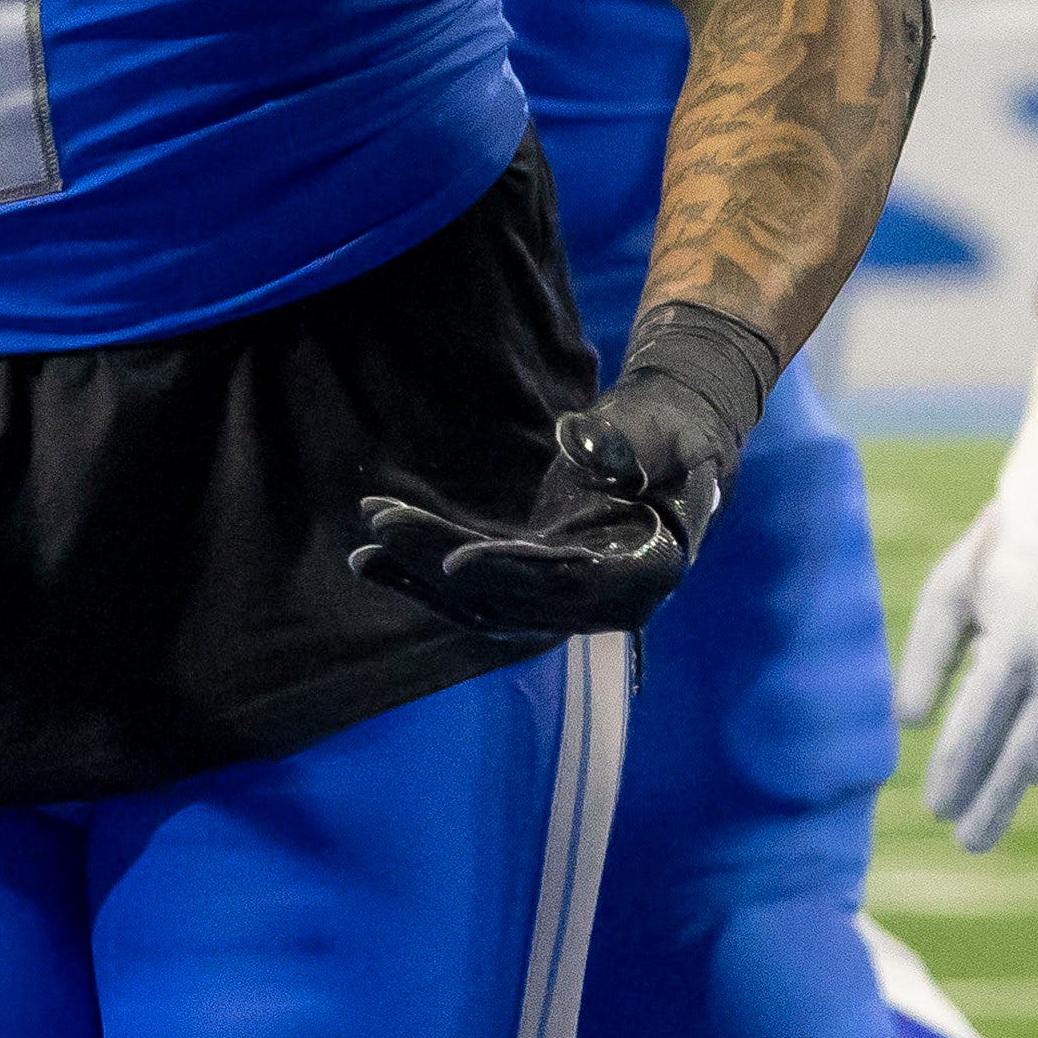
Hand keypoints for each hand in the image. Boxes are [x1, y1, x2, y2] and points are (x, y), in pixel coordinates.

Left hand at [352, 300, 781, 640]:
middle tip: (382, 526)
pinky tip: (373, 558)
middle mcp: (602, 604)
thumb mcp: (664, 433)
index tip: (453, 564)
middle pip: (511, 594)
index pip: (566, 583)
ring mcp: (564, 601)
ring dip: (420, 578)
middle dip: (441, 564)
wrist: (673, 445)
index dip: (509, 575)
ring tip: (362, 552)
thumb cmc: (675, 435)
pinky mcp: (533, 584)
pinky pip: (475, 589)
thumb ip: (629, 444)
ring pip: (483, 602)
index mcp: (646, 574)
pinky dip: (423, 575)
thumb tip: (582, 445)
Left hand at [897, 436, 1037, 850]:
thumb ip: (925, 656)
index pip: (978, 730)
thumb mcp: (949, 591)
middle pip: (1025, 760)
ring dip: (1029, 781)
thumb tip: (906, 723)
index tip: (934, 809)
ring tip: (994, 791)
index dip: (954, 775)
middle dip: (993, 805)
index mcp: (1016, 643)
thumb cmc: (1002, 553)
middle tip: (966, 841)